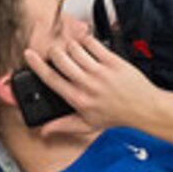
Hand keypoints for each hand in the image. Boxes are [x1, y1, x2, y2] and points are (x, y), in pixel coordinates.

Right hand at [23, 29, 161, 137]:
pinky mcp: (112, 61)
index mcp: (78, 99)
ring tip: (75, 52)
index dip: (36, 64)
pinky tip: (88, 47)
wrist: (143, 108)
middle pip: (59, 58)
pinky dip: (86, 41)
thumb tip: (44, 130)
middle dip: (54, 52)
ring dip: (71, 46)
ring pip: (74, 48)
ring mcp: (100, 71)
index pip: (51, 78)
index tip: (28, 55)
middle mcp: (87, 84)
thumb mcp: (87, 125)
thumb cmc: (116, 115)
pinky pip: (92, 43)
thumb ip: (63, 126)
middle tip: (58, 54)